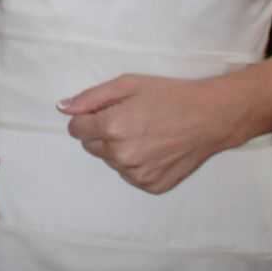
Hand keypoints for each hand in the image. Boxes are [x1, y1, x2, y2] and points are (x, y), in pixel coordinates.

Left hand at [58, 73, 230, 193]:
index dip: (88, 117)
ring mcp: (136, 174)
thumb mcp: (128, 84)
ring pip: (109, 160)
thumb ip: (90, 97)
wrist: (209, 117)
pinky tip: (154, 148)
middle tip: (129, 119)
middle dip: (102, 132)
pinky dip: (135, 163)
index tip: (106, 111)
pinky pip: (128, 174)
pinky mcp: (150, 186)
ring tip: (145, 132)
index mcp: (112, 127)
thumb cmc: (168, 95)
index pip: (76, 129)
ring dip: (118, 148)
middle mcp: (121, 155)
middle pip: (90, 146)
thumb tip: (62, 107)